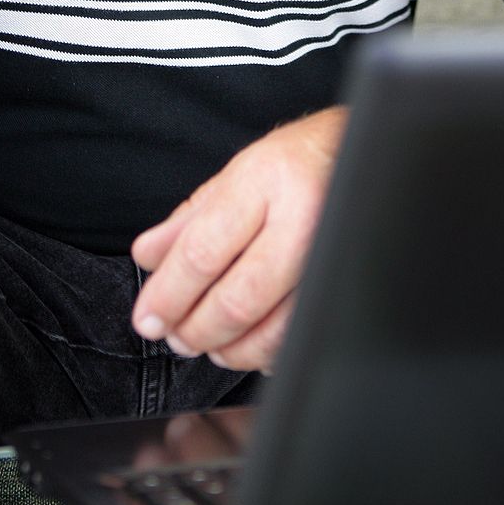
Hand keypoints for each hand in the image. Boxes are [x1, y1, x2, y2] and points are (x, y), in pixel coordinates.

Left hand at [131, 106, 347, 372]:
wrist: (355, 152)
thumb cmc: (294, 162)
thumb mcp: (234, 175)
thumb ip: (186, 220)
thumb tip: (148, 259)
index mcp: (264, 181)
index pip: (204, 251)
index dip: (168, 294)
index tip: (147, 318)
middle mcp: (301, 217)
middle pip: (238, 298)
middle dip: (196, 329)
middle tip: (176, 336)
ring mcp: (331, 255)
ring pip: (274, 330)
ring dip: (231, 349)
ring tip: (210, 343)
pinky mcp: (347, 284)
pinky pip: (304, 335)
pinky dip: (269, 352)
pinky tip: (251, 344)